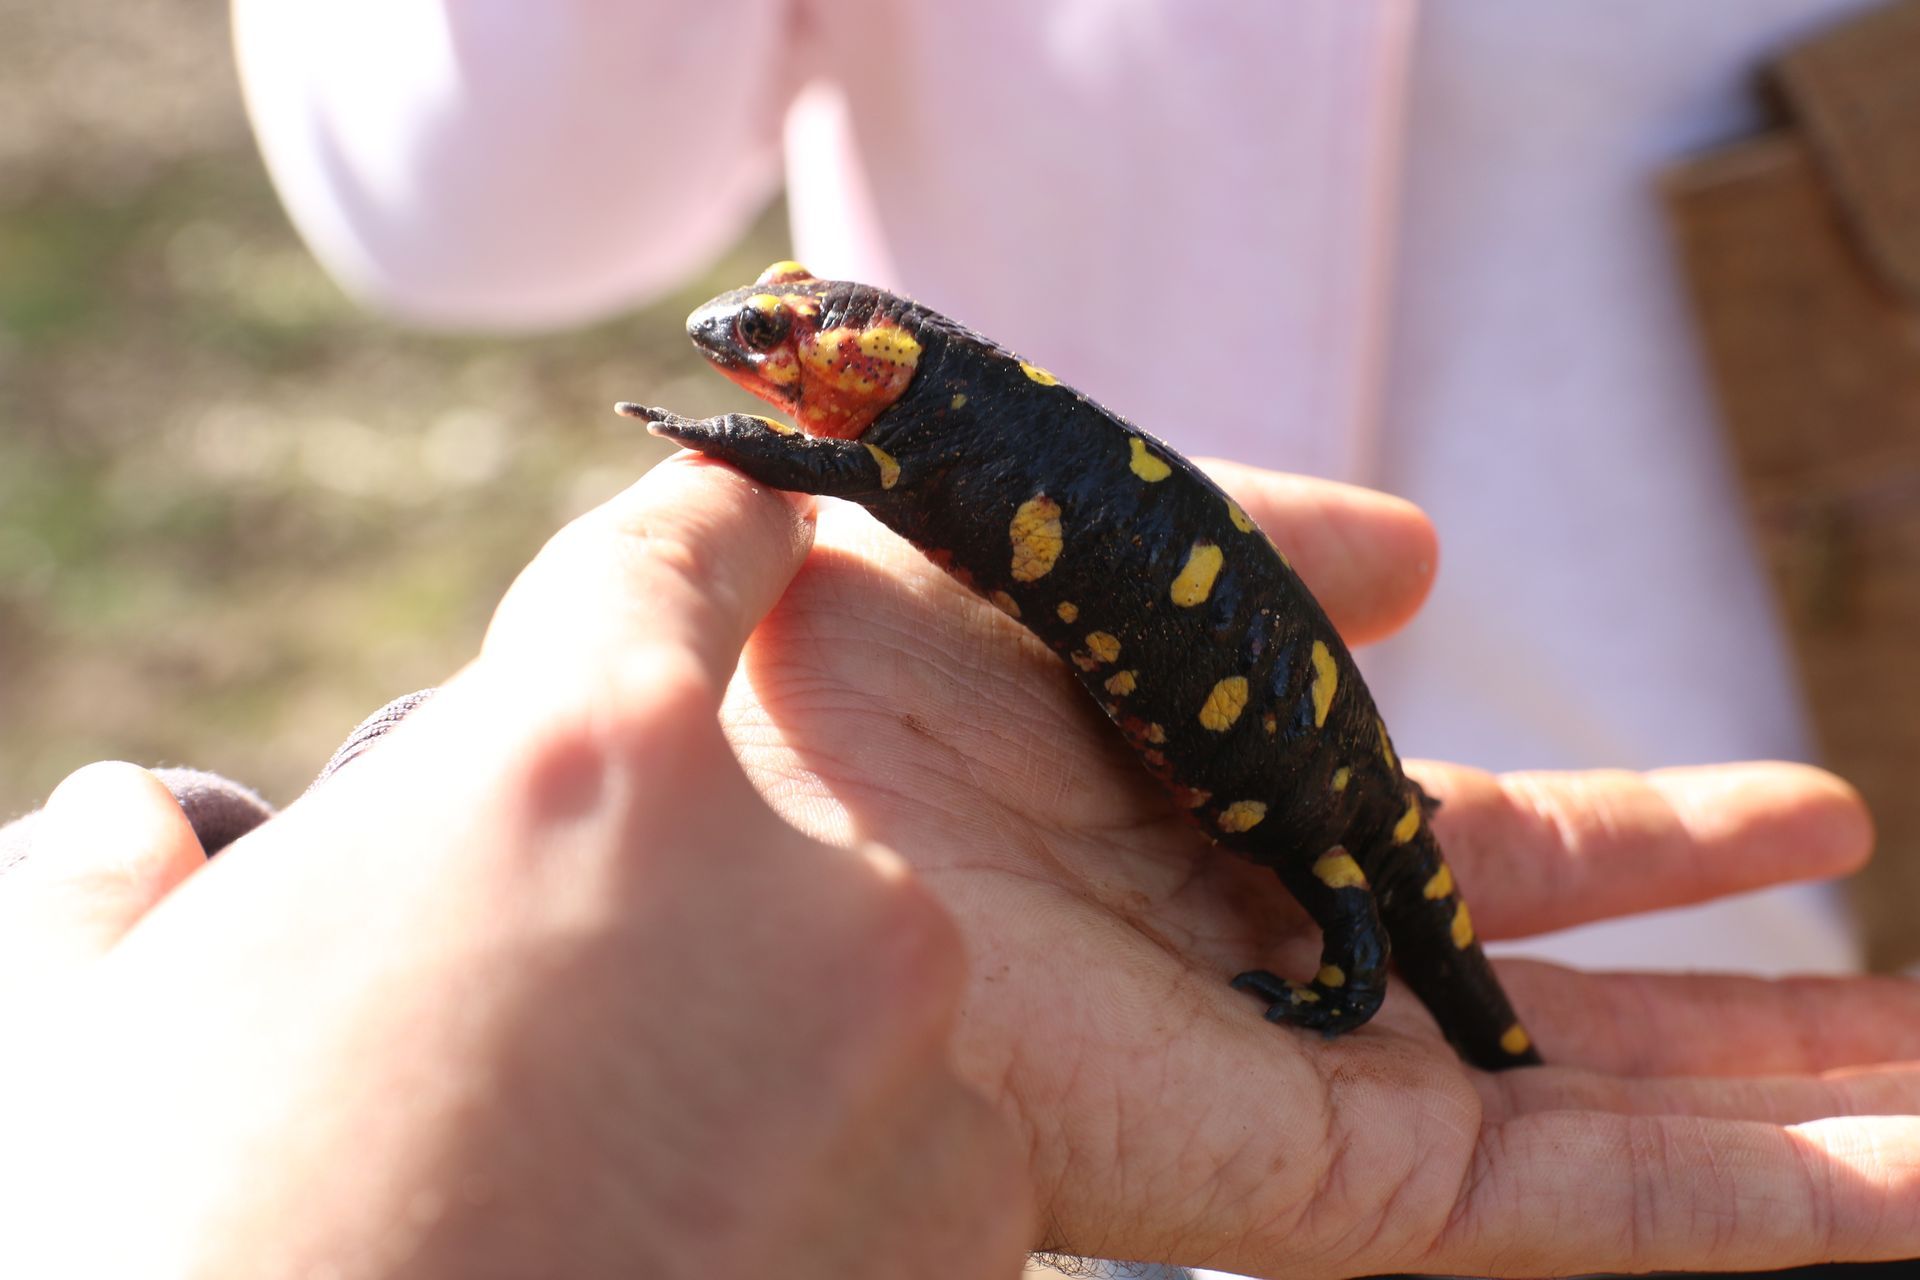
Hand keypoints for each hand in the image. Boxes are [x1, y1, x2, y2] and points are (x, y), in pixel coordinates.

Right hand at [0, 458, 1031, 1278]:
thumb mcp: (100, 1045)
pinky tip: (702, 1258)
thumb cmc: (187, 1261)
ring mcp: (911, 1048)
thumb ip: (134, 892)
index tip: (760, 509)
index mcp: (585, 757)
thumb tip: (124, 824)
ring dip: (763, 1055)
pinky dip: (837, 1192)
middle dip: (686, 898)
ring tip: (617, 1177)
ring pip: (854, 997)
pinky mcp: (975, 1217)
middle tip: (565, 1033)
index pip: (691, 551)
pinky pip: (919, 1152)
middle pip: (770, 823)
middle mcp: (799, 870)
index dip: (716, 527)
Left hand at [713, 456, 1919, 1277]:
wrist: (737, 794)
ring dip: (1789, 1110)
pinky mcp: (1303, 1178)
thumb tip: (1431, 555)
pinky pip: (1554, 1201)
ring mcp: (1297, 1079)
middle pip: (1552, 993)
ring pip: (1594, 1123)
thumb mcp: (1098, 558)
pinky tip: (1906, 1180)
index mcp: (1219, 821)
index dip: (1626, 847)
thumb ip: (1256, 556)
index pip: (1460, 847)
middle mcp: (1268, 961)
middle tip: (1903, 977)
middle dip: (1737, 994)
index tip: (1779, 816)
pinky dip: (1737, 1201)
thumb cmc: (850, 654)